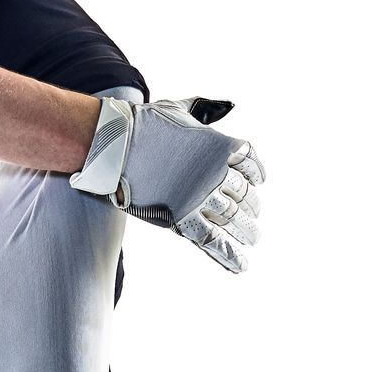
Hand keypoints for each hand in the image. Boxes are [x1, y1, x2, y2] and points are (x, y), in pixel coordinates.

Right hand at [71, 95, 263, 272]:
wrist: (115, 144)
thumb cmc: (143, 124)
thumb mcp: (180, 109)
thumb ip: (203, 110)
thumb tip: (226, 106)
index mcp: (221, 147)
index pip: (251, 165)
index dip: (256, 175)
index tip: (256, 182)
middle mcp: (217, 174)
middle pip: (244, 195)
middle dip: (250, 207)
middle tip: (253, 217)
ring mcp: (201, 198)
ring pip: (233, 219)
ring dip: (246, 231)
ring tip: (252, 238)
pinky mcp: (182, 217)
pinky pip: (213, 240)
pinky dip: (229, 256)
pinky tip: (242, 265)